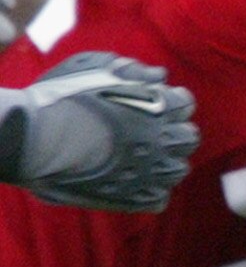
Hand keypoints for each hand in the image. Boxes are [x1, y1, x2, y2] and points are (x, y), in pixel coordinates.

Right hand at [0, 53, 198, 211]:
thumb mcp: (91, 67)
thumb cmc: (60, 98)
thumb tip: (158, 76)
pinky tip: (132, 181)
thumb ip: (129, 69)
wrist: (35, 138)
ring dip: (164, 162)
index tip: (156, 102)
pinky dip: (149, 191)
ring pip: (177, 170)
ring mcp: (152, 172)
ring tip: (142, 158)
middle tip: (150, 132)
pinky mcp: (135, 198)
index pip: (185, 104)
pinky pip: (157, 199)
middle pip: (188, 138)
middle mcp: (164, 140)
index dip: (171, 102)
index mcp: (160, 107)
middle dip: (173, 132)